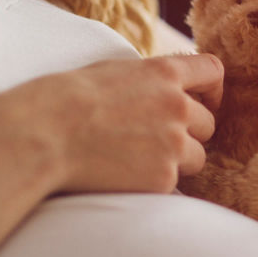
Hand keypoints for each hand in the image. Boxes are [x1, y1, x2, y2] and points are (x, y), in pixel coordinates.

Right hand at [0, 53, 223, 194]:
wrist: (44, 135)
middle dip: (188, 132)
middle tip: (154, 140)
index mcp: (164, 73)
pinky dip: (154, 183)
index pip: (213, 72)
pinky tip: (124, 176)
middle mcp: (177, 106)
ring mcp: (174, 144)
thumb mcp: (112, 72)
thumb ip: (148, 80)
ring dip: (177, 161)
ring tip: (136, 160)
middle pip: (208, 122)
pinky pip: (174, 184)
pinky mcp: (164, 178)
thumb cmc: (65, 100)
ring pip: (198, 157)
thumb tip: (165, 87)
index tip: (203, 101)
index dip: (212, 89)